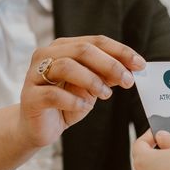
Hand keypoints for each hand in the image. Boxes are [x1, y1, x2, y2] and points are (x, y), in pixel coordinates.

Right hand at [18, 35, 144, 148]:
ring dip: (92, 80)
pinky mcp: (30, 97)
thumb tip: (131, 69)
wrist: (40, 128)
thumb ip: (106, 76)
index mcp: (63, 47)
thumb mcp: (91, 88)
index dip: (120, 51)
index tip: (140, 64)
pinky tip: (84, 107)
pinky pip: (53, 95)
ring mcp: (35, 75)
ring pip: (66, 67)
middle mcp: (46, 55)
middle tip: (127, 80)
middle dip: (109, 64)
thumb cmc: (65, 104)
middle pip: (82, 50)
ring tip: (106, 94)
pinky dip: (73, 101)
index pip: (95, 41)